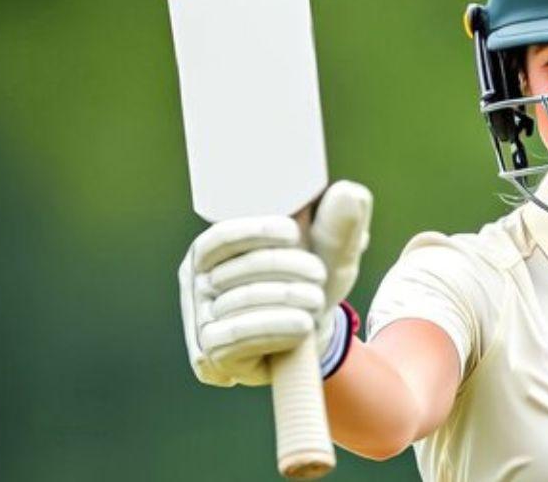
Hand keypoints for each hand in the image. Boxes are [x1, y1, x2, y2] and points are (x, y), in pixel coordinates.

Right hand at [178, 181, 372, 386]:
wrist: (310, 333)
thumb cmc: (312, 280)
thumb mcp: (330, 252)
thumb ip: (340, 224)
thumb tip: (349, 192)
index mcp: (213, 249)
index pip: (221, 237)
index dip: (253, 231)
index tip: (292, 230)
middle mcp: (198, 282)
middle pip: (235, 271)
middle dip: (282, 269)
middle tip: (320, 274)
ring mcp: (200, 320)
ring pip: (236, 304)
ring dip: (283, 301)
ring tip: (317, 301)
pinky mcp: (210, 354)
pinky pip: (235, 337)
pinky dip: (273, 329)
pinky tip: (302, 327)